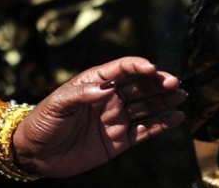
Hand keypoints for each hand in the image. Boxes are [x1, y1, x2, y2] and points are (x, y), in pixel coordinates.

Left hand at [11, 56, 185, 177]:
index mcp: (93, 83)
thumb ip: (82, 94)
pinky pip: (145, 130)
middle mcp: (108, 98)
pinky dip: (162, 124)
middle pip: (139, 85)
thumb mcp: (58, 104)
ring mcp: (116, 118)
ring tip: (181, 94)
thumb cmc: (43, 122)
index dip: (137, 66)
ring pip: (146, 105)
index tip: (151, 67)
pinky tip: (177, 117)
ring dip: (164, 99)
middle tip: (174, 82)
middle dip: (157, 81)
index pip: (120, 69)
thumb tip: (107, 87)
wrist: (37, 153)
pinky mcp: (120, 140)